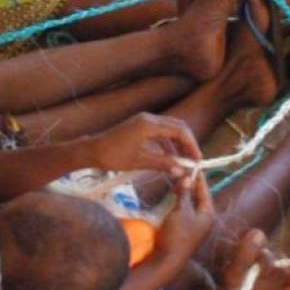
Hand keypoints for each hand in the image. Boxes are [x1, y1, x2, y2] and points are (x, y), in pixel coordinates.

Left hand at [85, 112, 202, 175]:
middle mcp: (149, 119)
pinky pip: (160, 132)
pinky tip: (170, 157)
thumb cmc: (114, 156)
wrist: (92, 151)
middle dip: (187, 142)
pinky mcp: (140, 127)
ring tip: (184, 160)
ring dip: (178, 143)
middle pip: (177, 126)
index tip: (197, 159)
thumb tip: (182, 171)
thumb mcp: (140, 161)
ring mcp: (144, 121)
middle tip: (193, 159)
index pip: (179, 130)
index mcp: (150, 124)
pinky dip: (168, 143)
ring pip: (169, 129)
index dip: (191, 144)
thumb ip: (163, 164)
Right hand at [153, 176, 215, 270]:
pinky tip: (172, 196)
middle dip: (189, 185)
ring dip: (183, 193)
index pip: (204, 191)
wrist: (167, 259)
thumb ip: (184, 194)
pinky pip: (183, 210)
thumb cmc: (177, 235)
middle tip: (181, 173)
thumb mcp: (181, 211)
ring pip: (190, 203)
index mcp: (208, 214)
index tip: (193, 166)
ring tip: (176, 181)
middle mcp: (203, 219)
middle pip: (198, 196)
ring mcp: (194, 225)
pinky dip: (178, 201)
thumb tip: (187, 178)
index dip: (198, 178)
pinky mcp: (184, 229)